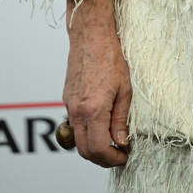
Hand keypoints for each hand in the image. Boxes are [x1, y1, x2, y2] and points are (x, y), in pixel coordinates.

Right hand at [63, 0, 131, 167]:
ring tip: (112, 142)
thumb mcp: (125, 88)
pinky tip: (101, 124)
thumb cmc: (111, 55)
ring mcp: (69, 104)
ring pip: (76, 139)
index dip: (113, 159)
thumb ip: (121, 119)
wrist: (91, 33)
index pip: (99, 149)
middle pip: (84, 150)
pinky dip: (86, 132)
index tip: (125, 156)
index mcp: (93, 109)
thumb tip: (121, 142)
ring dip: (93, 147)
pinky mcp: (67, 97)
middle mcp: (77, 110)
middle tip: (119, 155)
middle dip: (102, 159)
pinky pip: (74, 124)